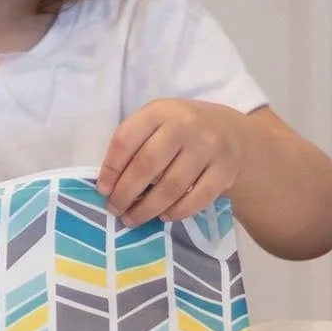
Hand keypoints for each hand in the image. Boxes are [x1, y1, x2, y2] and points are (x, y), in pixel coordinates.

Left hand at [98, 98, 243, 227]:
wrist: (228, 131)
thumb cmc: (179, 130)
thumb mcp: (156, 123)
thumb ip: (134, 144)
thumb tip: (110, 185)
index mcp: (159, 111)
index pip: (126, 139)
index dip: (111, 167)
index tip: (103, 190)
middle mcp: (184, 125)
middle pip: (147, 164)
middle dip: (126, 193)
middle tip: (115, 209)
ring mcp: (207, 147)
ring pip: (172, 186)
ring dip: (148, 209)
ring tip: (134, 219)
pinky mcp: (224, 170)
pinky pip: (197, 198)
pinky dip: (177, 212)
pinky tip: (164, 216)